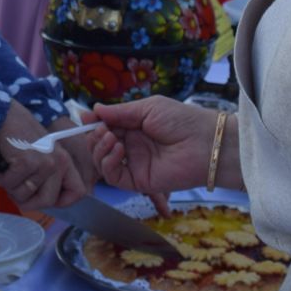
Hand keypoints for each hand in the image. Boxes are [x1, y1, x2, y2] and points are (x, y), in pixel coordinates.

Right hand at [0, 102, 90, 209]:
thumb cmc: (19, 138)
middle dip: (28, 200)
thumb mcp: (43, 155)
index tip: (43, 198)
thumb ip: (49, 178)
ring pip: (26, 196)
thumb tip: (46, 203)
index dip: (61, 202)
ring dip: (11, 188)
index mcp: (66, 161)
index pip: (78, 192)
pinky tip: (1, 166)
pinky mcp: (27, 162)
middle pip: (49, 201)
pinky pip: (11, 185)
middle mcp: (59, 162)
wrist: (4, 115)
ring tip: (8, 172)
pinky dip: (1, 179)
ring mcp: (45, 162)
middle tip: (16, 187)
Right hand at [88, 97, 232, 215]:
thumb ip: (120, 112)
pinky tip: (118, 149)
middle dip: (94, 136)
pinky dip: (108, 162)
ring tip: (109, 136)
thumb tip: (93, 110)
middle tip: (100, 128)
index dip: (94, 123)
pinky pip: (113, 176)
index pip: (106, 127)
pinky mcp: (138, 181)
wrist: (205, 143)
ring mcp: (133, 164)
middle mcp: (131, 147)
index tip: (85, 117)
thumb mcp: (148, 108)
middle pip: (100, 145)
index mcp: (134, 128)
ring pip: (102, 161)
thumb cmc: (182, 120)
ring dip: (99, 148)